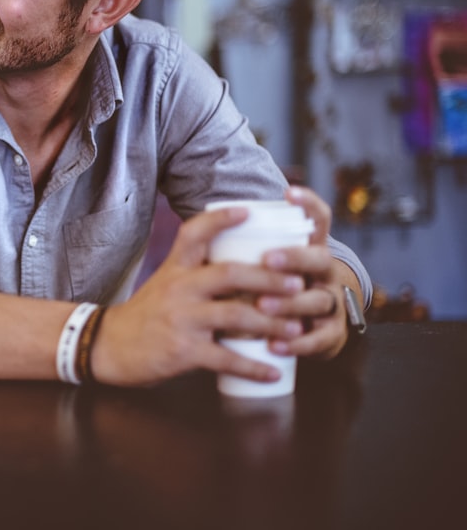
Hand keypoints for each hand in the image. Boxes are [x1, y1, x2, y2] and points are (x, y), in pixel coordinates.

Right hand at [91, 204, 306, 386]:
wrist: (108, 346)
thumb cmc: (145, 315)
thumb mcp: (165, 284)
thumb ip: (197, 276)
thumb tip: (245, 272)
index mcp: (175, 269)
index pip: (195, 233)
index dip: (221, 219)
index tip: (248, 210)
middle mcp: (179, 288)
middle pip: (230, 274)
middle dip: (269, 278)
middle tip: (297, 284)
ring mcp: (182, 319)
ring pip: (236, 315)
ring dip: (272, 323)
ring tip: (297, 329)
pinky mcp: (183, 350)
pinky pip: (226, 357)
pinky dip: (253, 367)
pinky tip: (272, 372)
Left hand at [258, 186, 351, 359]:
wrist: (309, 331)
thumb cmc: (274, 290)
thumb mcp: (266, 267)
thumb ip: (247, 248)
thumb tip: (207, 219)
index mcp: (309, 250)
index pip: (318, 220)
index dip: (309, 204)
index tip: (289, 192)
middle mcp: (325, 272)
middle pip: (319, 258)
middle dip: (294, 257)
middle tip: (267, 259)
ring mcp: (331, 302)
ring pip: (317, 300)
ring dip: (290, 303)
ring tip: (263, 305)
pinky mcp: (330, 334)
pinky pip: (319, 339)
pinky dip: (297, 343)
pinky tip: (276, 345)